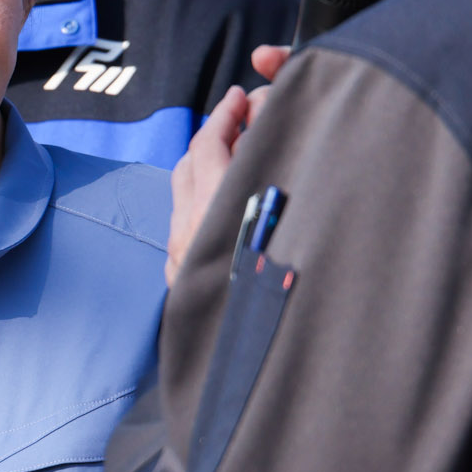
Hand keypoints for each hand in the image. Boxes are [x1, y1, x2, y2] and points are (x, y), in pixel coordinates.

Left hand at [165, 45, 290, 285]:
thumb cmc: (278, 302)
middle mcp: (191, 232)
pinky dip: (201, 203)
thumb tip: (269, 130)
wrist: (250, 374)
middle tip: (241, 120)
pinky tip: (227, 210)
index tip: (241, 98)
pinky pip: (185, 227)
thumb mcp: (290, 228)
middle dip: (213, 135)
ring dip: (205, 168)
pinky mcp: (182, 283)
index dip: (226, 115)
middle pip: (190, 164)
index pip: (210, 145)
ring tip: (236, 160)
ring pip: (183, 196)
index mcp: (217, 213)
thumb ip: (278, 176)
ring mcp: (182, 259)